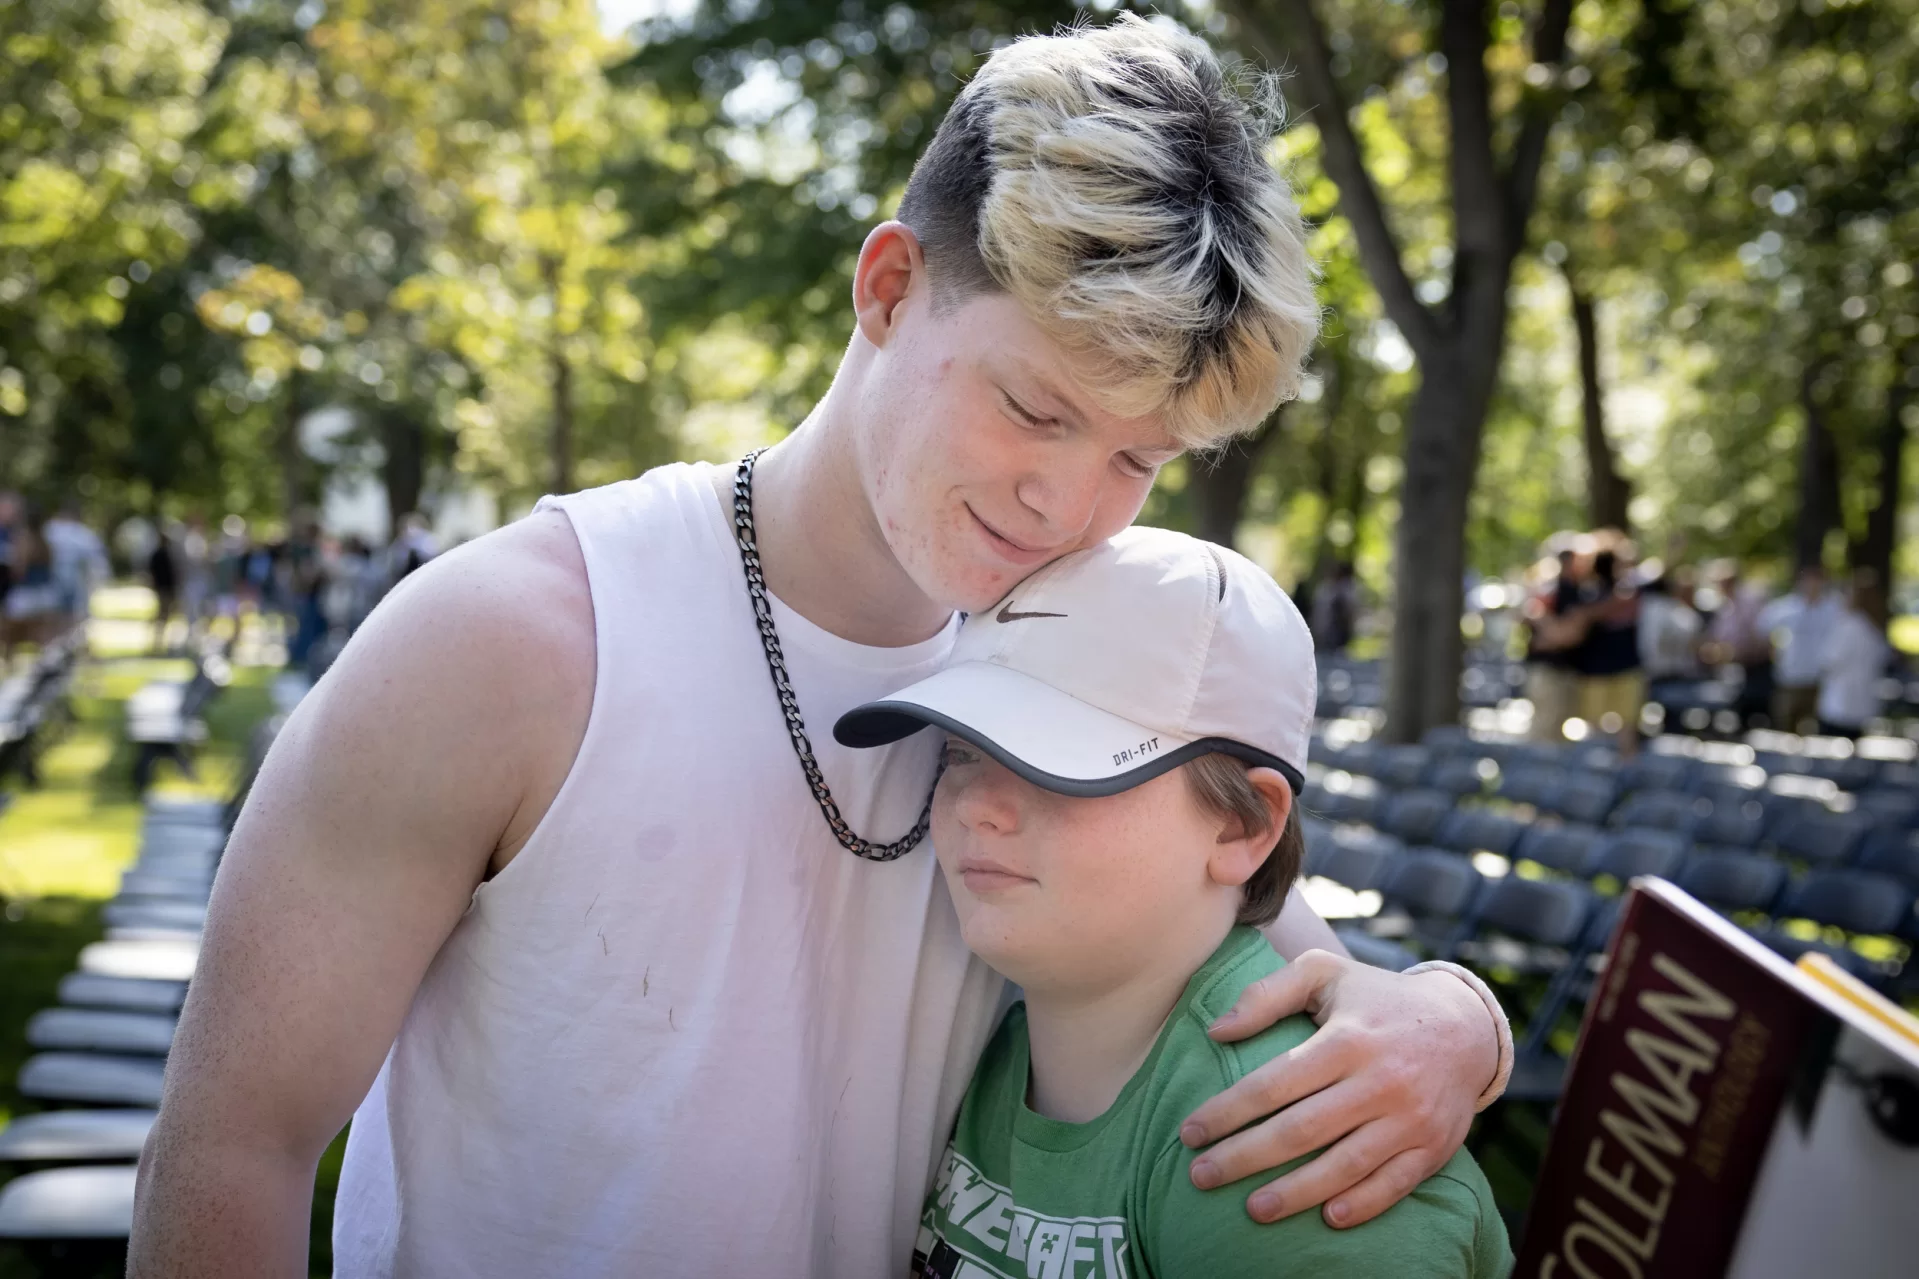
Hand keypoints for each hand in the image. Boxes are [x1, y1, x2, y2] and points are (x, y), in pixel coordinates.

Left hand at [1177, 950, 1497, 1228]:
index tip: (1189, 1132)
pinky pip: (1394, 1185)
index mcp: (1346, 1039)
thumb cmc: (1376, 999)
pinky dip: (1361, 1205)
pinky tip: (1325, 1217)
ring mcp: (1409, 1118)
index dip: (1226, 1111)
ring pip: (1344, 1166)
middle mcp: (1379, 1081)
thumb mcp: (1324, 973)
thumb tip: (1217, 1031)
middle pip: (1301, 1131)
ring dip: (1295, 1193)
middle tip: (1200, 1176)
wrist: (1465, 1027)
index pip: (1273, 1082)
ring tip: (1251, 1208)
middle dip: (1244, 1157)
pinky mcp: (1433, 1147)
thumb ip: (1268, 994)